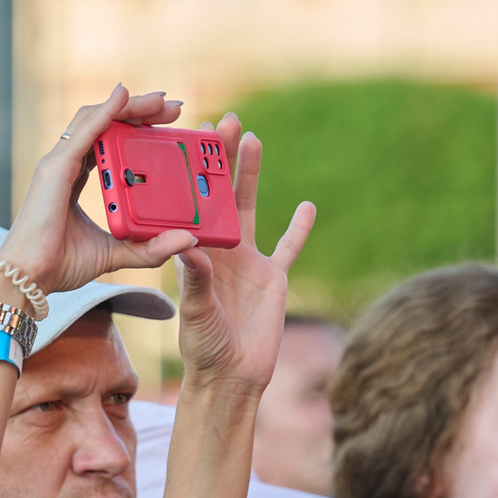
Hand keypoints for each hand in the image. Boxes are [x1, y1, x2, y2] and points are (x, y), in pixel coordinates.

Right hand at [0, 86, 205, 297]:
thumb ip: (149, 247)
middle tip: (174, 107)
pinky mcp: (56, 168)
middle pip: (105, 123)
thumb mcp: (116, 254)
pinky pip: (86, 131)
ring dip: (130, 105)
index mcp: (75, 179)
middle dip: (139, 110)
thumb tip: (188, 239)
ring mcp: (58, 163)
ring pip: (96, 119)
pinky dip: (106, 111)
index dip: (135, 127)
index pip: (108, 142)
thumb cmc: (60, 265)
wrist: (28, 278)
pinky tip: (124, 96)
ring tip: (161, 101)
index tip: (166, 124)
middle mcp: (66, 165)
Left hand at [169, 121, 315, 396]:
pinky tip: (308, 205)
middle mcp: (219, 249)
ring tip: (252, 138)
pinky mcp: (274, 277)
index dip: (192, 171)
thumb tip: (189, 246)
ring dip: (252, 175)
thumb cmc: (203, 347)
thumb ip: (196, 279)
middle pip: (222, 194)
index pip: (191, 203)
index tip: (189, 138)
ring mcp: (248, 261)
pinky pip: (289, 247)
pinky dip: (299, 229)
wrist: (231, 377)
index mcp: (195, 252)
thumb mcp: (196, 311)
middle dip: (222, 158)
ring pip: (251, 208)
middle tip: (224, 120)